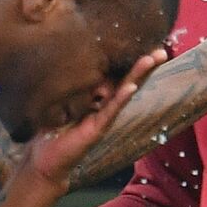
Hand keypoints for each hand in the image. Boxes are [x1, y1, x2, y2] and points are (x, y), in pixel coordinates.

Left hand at [16, 49, 166, 191]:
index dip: (129, 62)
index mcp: (96, 97)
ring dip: (137, 74)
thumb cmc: (51, 128)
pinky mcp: (98, 127)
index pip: (115, 75)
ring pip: (123, 91)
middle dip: (143, 66)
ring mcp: (104, 116)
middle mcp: (104, 105)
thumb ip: (77, 85)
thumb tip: (86, 67)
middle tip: (161, 52)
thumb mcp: (63, 99)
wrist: (45, 159)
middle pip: (126, 81)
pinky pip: (112, 109)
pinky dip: (122, 97)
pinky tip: (131, 87)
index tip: (146, 47)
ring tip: (151, 59)